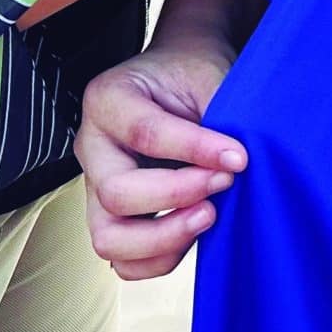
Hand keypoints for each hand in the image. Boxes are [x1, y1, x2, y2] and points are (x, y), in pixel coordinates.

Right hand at [77, 41, 242, 281]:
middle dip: (177, 197)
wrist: (180, 72)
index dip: (196, 151)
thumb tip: (238, 166)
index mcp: (108, 99)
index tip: (239, 158)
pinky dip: (160, 257)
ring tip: (209, 216)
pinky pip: (123, 259)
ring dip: (165, 239)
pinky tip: (194, 230)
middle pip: (116, 193)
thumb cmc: (191, 72)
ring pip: (109, 238)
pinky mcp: (111, 215)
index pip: (145, 134)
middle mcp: (92, 145)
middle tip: (224, 182)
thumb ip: (219, 118)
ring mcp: (95, 185)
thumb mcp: (207, 76)